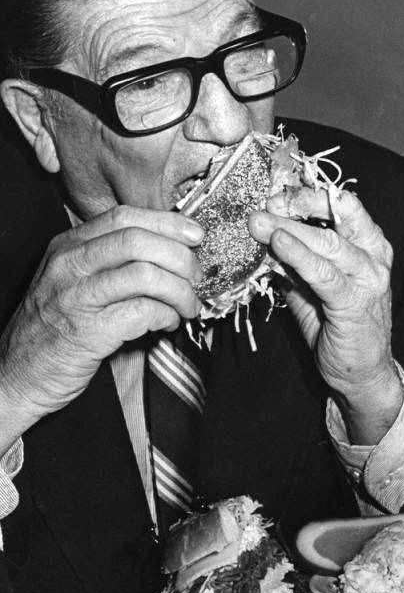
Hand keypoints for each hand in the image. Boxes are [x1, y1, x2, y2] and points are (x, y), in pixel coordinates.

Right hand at [0, 206, 203, 446]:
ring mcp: (76, 297)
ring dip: (179, 291)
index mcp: (68, 245)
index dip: (167, 223)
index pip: (124, 216)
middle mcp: (69, 265)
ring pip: (145, 275)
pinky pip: (142, 312)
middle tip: (196, 277)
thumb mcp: (72, 280)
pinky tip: (167, 323)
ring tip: (187, 306)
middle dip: (180, 258)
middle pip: (138, 241)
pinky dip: (166, 316)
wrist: (17, 375)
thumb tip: (169, 251)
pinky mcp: (87, 332)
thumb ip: (110, 261)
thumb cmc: (54, 328)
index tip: (195, 235)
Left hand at [249, 188, 402, 443]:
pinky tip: (279, 245)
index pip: (341, 204)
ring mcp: (368, 279)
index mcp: (367, 243)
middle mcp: (374, 255)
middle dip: (294, 205)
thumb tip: (263, 233)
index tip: (273, 190)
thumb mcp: (313, 284)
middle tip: (261, 202)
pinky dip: (300, 257)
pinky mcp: (356, 304)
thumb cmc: (337, 325)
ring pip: (328, 243)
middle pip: (335, 216)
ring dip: (291, 229)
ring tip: (259, 221)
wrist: (361, 373)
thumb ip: (296, 259)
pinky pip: (325, 275)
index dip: (306, 193)